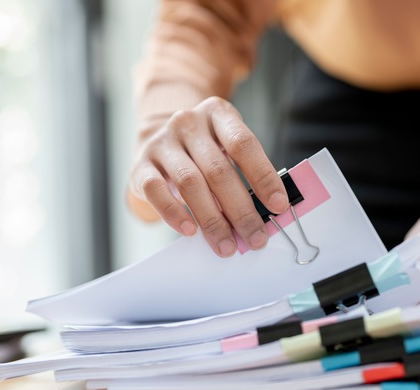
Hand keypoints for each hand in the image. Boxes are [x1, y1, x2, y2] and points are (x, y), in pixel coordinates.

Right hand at [127, 97, 289, 256]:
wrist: (156, 138)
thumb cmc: (202, 150)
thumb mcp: (225, 147)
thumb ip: (244, 172)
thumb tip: (266, 212)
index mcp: (218, 114)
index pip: (244, 144)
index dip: (264, 176)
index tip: (279, 206)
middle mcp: (188, 123)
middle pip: (218, 170)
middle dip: (241, 210)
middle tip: (255, 238)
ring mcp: (161, 142)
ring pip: (190, 183)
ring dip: (211, 220)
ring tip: (226, 245)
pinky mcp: (140, 165)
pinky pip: (155, 190)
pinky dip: (174, 213)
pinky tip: (190, 231)